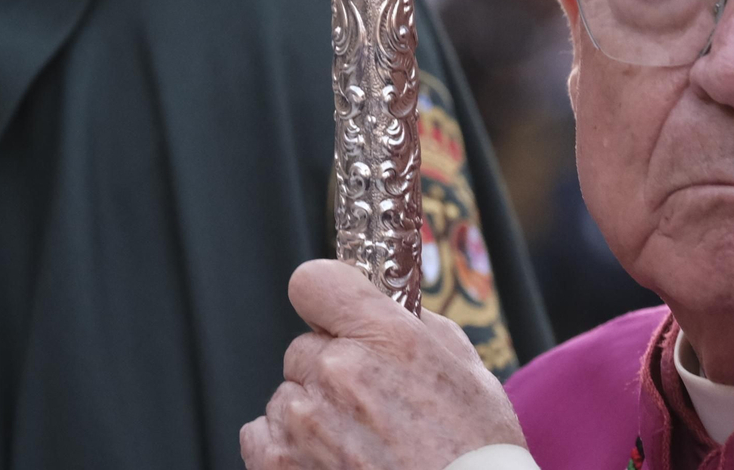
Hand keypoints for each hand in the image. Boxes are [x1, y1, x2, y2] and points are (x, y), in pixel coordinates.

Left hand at [241, 260, 526, 468]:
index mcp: (387, 338)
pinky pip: (260, 435)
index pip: (315, 281)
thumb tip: (390, 309)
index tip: (338, 313)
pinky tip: (328, 458)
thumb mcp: (466, 371)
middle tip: (370, 399)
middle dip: (331, 367)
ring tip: (357, 441)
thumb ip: (419, 329)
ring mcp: (304, 422)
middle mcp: (338, 372)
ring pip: (287, 393)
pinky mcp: (279, 464)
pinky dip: (286, 445)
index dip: (327, 298)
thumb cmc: (473, 449)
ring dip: (312, 410)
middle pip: (304, 347)